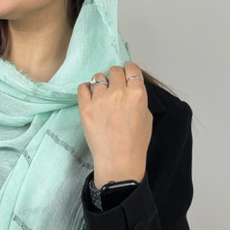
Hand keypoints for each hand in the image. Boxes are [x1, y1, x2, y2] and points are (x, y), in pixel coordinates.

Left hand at [77, 62, 152, 188]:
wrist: (119, 160)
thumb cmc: (135, 142)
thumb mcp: (146, 116)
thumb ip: (138, 97)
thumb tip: (129, 86)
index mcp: (137, 94)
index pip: (131, 68)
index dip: (128, 71)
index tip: (126, 75)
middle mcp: (119, 92)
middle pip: (114, 70)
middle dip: (115, 77)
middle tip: (114, 88)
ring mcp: (100, 99)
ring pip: (98, 77)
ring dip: (101, 84)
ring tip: (102, 96)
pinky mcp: (85, 107)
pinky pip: (82, 87)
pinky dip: (87, 90)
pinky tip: (91, 98)